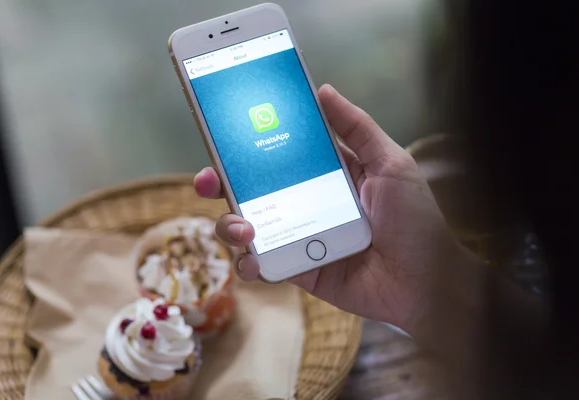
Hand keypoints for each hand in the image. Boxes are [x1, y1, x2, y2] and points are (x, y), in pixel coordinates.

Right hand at [194, 84, 472, 331]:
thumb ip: (357, 128)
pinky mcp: (296, 269)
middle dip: (221, 182)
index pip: (276, 154)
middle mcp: (304, 202)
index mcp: (323, 174)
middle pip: (251, 189)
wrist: (424, 282)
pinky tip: (254, 258)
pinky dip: (249, 262)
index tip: (223, 133)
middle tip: (207, 179)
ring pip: (247, 225)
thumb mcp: (391, 163)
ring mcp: (297, 236)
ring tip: (243, 225)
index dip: (248, 144)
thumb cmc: (414, 219)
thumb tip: (324, 89)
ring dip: (230, 223)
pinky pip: (262, 264)